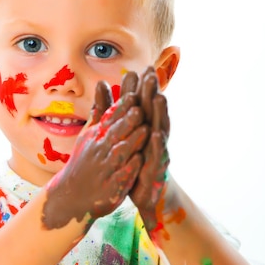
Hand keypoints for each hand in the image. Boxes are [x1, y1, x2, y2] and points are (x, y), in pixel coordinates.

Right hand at [42, 81, 148, 228]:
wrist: (71, 195)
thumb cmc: (85, 161)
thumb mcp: (89, 133)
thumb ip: (100, 109)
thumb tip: (103, 82)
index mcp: (97, 136)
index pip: (111, 118)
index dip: (123, 108)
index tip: (134, 94)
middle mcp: (100, 151)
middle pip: (115, 134)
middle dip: (128, 121)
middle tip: (140, 109)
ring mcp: (105, 170)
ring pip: (120, 153)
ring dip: (132, 142)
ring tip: (146, 131)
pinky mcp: (110, 188)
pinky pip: (120, 177)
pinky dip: (129, 169)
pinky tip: (138, 161)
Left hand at [127, 68, 170, 231]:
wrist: (146, 195)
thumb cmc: (135, 163)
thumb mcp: (121, 137)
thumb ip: (111, 112)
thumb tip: (104, 88)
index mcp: (142, 129)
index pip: (141, 106)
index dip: (140, 89)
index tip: (138, 69)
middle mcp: (152, 137)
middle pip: (152, 112)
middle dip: (152, 93)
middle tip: (151, 74)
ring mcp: (157, 152)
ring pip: (159, 129)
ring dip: (159, 114)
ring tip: (159, 97)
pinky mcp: (156, 170)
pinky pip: (157, 156)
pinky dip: (157, 145)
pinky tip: (156, 134)